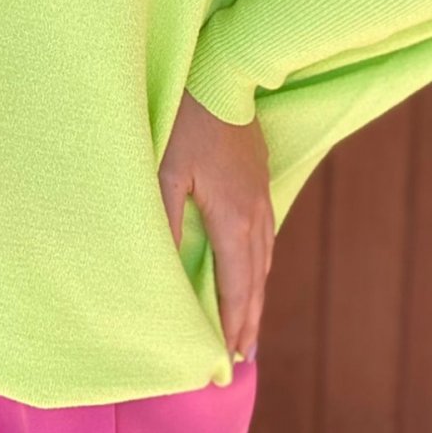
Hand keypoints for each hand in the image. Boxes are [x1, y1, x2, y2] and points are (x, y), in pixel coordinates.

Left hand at [158, 87, 274, 362]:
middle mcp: (254, 212)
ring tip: (248, 323)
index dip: (231, 321)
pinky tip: (254, 268)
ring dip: (256, 294)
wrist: (222, 77)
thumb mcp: (166, 170)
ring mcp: (261, 195)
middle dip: (248, 319)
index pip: (235, 283)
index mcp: (232, 216)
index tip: (228, 355)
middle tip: (241, 356)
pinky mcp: (259, 179)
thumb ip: (166, 219)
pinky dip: (260, 263)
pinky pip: (266, 234)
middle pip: (255, 278)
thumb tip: (166, 264)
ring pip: (264, 258)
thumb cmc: (186, 122)